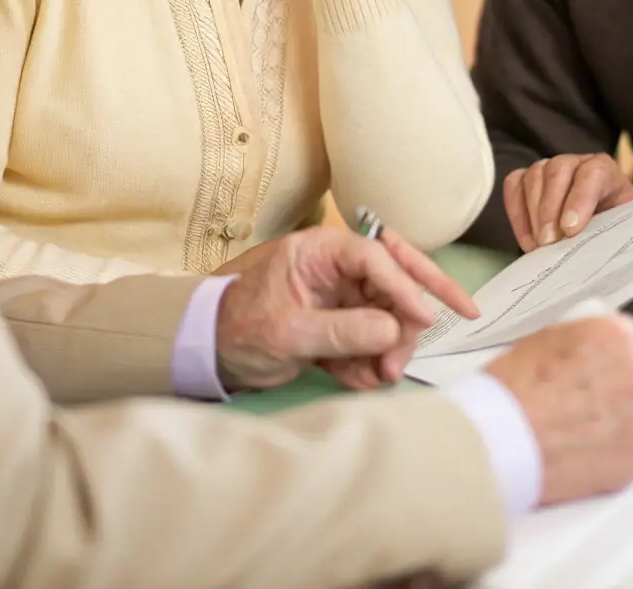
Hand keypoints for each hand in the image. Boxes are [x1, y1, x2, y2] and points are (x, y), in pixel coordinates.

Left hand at [214, 225, 477, 391]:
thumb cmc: (240, 328)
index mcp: (322, 251)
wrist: (209, 352)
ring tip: (377, 379)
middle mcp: (338, 266)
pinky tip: (361, 381)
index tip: (424, 320)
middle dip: (406, 320)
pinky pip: (370, 337)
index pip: (377, 258)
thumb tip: (394, 330)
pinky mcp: (340, 322)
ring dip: (388, 349)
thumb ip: (343, 331)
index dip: (405, 288)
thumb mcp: (289, 333)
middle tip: (401, 361)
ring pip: (387, 314)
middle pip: (395, 279)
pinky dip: (370, 361)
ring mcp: (341, 295)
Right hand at [488, 315, 632, 504]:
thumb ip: (585, 342)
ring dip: (631, 417)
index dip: (623, 354)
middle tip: (610, 395)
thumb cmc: (513, 386)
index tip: (610, 366)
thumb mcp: (547, 340)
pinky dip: (619, 450)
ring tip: (592, 428)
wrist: (500, 440)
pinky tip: (589, 451)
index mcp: (614, 337)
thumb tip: (598, 351)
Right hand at [505, 153, 632, 251]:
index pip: (593, 172)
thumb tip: (597, 254)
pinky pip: (513, 185)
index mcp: (607, 172)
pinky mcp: (527, 179)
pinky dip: (517, 214)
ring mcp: (549, 168)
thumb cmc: (612, 233)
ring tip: (540, 246)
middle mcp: (577, 163)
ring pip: (534, 175)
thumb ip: (612, 235)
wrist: (600, 233)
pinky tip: (528, 241)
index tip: (570, 229)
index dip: (580, 198)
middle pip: (558, 169)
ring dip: (533, 213)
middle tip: (549, 243)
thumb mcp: (622, 232)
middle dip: (550, 208)